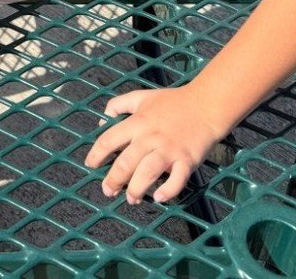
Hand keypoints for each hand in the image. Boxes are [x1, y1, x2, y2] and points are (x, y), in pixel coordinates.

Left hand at [86, 85, 226, 204]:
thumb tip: (102, 119)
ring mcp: (169, 149)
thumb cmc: (172, 102)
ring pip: (147, 173)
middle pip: (125, 162)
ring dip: (136, 189)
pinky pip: (177, 179)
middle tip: (108, 191)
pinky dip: (168, 191)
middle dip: (113, 180)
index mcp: (137, 122)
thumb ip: (119, 104)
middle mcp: (150, 137)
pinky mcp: (187, 160)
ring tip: (131, 198)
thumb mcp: (141, 96)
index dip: (97, 154)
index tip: (90, 165)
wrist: (205, 105)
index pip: (110, 139)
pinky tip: (159, 198)